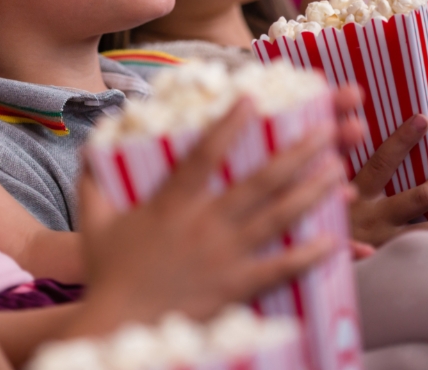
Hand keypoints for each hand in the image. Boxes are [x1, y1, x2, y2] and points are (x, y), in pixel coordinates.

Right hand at [75, 97, 348, 329]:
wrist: (120, 329)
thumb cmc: (107, 274)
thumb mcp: (94, 221)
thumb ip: (92, 179)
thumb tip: (87, 143)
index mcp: (172, 203)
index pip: (204, 155)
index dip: (228, 125)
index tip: (251, 98)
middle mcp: (205, 224)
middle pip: (259, 181)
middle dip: (296, 151)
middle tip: (327, 127)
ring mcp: (225, 256)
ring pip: (278, 217)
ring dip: (311, 191)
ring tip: (340, 169)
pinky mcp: (237, 286)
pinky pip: (280, 269)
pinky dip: (309, 255)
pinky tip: (336, 240)